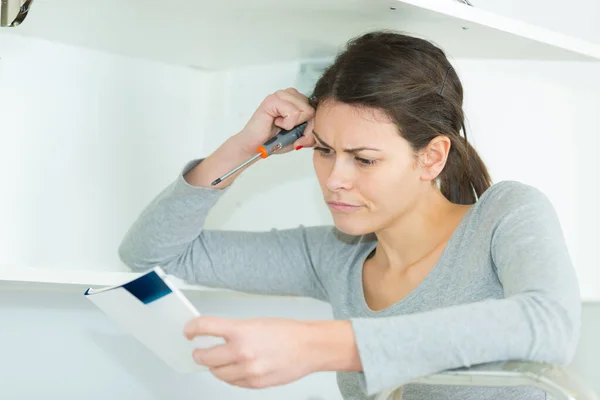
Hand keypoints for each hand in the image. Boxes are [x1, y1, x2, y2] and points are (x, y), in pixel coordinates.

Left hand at [184, 316, 360, 388]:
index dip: (192, 329)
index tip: (188, 332)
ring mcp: (247, 371)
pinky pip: (233, 383)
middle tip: (199, 351)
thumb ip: (234, 331)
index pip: (205, 327)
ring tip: (219, 361)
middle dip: (200, 354)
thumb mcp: (256, 323)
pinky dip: (230, 376)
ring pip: (217, 373)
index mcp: (241, 331)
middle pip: (205, 357)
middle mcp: (241, 352)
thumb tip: (216, 337)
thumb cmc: (288, 333)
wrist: (310, 347)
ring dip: (214, 367)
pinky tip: (234, 369)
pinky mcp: (254, 384)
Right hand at [233, 88, 316, 156]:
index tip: (302, 135)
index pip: (316, 108)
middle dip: (304, 125)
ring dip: (294, 124)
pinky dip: (287, 123)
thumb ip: (311, 133)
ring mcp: (280, 95)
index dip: (312, 124)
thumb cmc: (273, 141)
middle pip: (311, 108)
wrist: (255, 146)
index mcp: (296, 100)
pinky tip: (276, 123)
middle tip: (289, 131)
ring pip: (304, 109)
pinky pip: (293, 112)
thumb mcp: (298, 138)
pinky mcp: (272, 100)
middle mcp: (289, 95)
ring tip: (281, 126)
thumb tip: (319, 131)